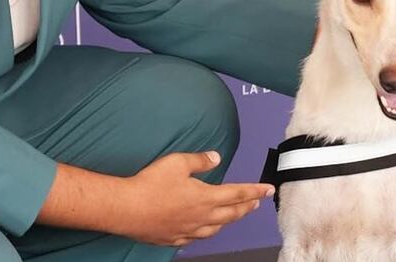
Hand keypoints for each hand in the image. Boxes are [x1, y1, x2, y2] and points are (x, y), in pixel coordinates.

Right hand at [117, 151, 272, 246]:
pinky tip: (202, 230)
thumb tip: (215, 158)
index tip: (268, 189)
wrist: (127, 209)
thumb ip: (199, 160)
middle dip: (247, 207)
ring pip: (216, 229)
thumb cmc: (149, 186)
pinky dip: (205, 233)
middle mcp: (202, 217)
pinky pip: (196, 238)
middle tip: (256, 203)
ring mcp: (188, 230)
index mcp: (206, 197)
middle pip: (232, 214)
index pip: (238, 193)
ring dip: (228, 221)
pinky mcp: (174, 238)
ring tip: (233, 216)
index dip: (256, 191)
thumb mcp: (177, 163)